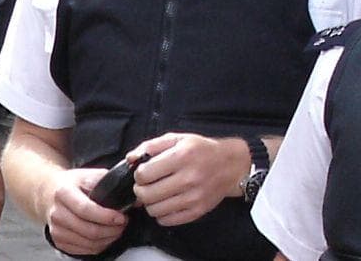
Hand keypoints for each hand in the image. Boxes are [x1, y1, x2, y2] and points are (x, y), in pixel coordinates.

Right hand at [43, 166, 128, 255]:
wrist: (49, 194)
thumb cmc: (72, 185)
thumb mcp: (87, 175)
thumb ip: (109, 183)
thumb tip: (134, 197)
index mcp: (63, 193)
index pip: (86, 209)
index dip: (106, 216)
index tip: (121, 217)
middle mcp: (57, 213)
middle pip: (88, 230)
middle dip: (112, 230)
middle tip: (123, 223)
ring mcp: (56, 230)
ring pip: (88, 243)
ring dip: (108, 239)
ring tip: (117, 229)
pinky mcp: (59, 241)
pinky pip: (84, 250)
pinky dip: (99, 246)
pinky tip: (106, 236)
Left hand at [128, 133, 245, 226]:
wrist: (230, 165)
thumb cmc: (201, 150)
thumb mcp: (177, 139)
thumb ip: (151, 146)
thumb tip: (130, 158)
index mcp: (181, 157)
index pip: (144, 174)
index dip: (138, 174)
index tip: (143, 172)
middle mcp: (188, 178)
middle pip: (147, 195)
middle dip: (140, 190)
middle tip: (145, 185)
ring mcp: (193, 198)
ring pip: (154, 210)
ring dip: (150, 203)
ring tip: (156, 194)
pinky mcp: (197, 211)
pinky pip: (167, 220)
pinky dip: (161, 214)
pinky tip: (166, 203)